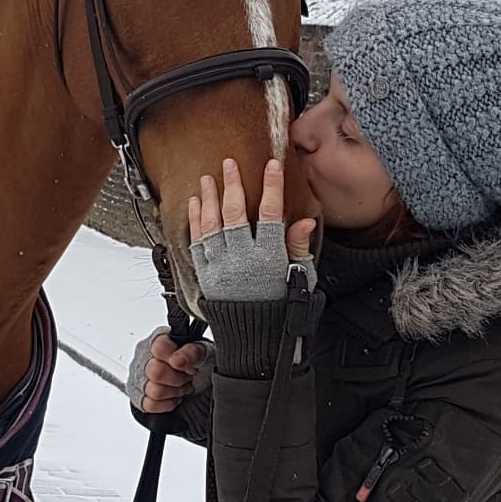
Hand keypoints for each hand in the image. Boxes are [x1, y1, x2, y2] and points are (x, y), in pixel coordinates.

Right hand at [128, 328, 211, 414]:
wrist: (199, 380)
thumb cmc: (196, 362)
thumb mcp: (202, 352)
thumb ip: (191, 352)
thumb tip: (178, 360)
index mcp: (158, 339)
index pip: (159, 348)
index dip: (178, 360)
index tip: (190, 366)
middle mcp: (144, 356)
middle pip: (155, 372)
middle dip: (178, 378)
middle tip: (188, 376)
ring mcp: (138, 376)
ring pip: (154, 391)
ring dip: (175, 391)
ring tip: (181, 385)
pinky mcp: (138, 396)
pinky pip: (150, 405)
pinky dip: (167, 403)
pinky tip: (174, 396)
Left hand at [188, 158, 316, 302]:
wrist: (255, 338)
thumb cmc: (280, 308)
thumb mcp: (300, 279)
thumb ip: (299, 248)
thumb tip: (305, 221)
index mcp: (268, 258)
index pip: (271, 214)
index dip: (272, 187)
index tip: (273, 166)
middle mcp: (242, 259)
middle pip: (235, 212)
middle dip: (233, 184)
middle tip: (230, 163)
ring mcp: (221, 266)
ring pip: (212, 224)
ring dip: (210, 198)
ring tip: (209, 178)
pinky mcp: (206, 274)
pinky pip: (197, 242)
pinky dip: (195, 220)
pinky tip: (196, 203)